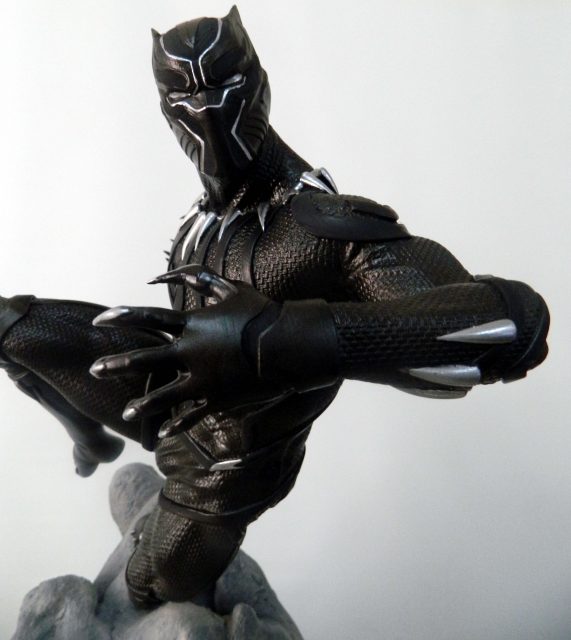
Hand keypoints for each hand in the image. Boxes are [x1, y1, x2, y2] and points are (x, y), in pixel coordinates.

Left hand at [90, 265, 287, 438]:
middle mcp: (191, 353)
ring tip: (125, 412)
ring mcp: (203, 379)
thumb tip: (174, 274)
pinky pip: (194, 414)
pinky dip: (178, 424)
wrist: (287, 345)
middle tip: (94, 369)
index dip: (123, 317)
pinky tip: (162, 434)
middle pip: (146, 359)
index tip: (101, 320)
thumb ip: (202, 281)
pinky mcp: (218, 398)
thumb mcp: (232, 291)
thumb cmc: (261, 315)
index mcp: (193, 325)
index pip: (149, 318)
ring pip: (164, 395)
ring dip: (143, 404)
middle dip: (117, 364)